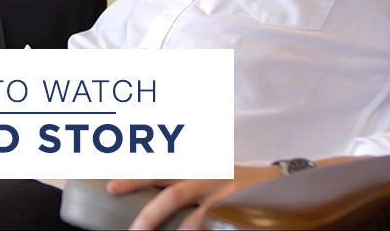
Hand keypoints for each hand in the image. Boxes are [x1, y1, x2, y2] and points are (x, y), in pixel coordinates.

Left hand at [107, 166, 280, 230]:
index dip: (134, 177)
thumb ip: (180, 179)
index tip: (110, 188)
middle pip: (173, 194)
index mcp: (194, 165)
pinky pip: (216, 227)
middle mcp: (208, 177)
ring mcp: (226, 196)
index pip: (159, 169)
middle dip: (150, 213)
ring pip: (196, 220)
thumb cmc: (231, 180)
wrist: (279, 181)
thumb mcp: (205, 171)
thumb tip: (148, 196)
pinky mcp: (241, 212)